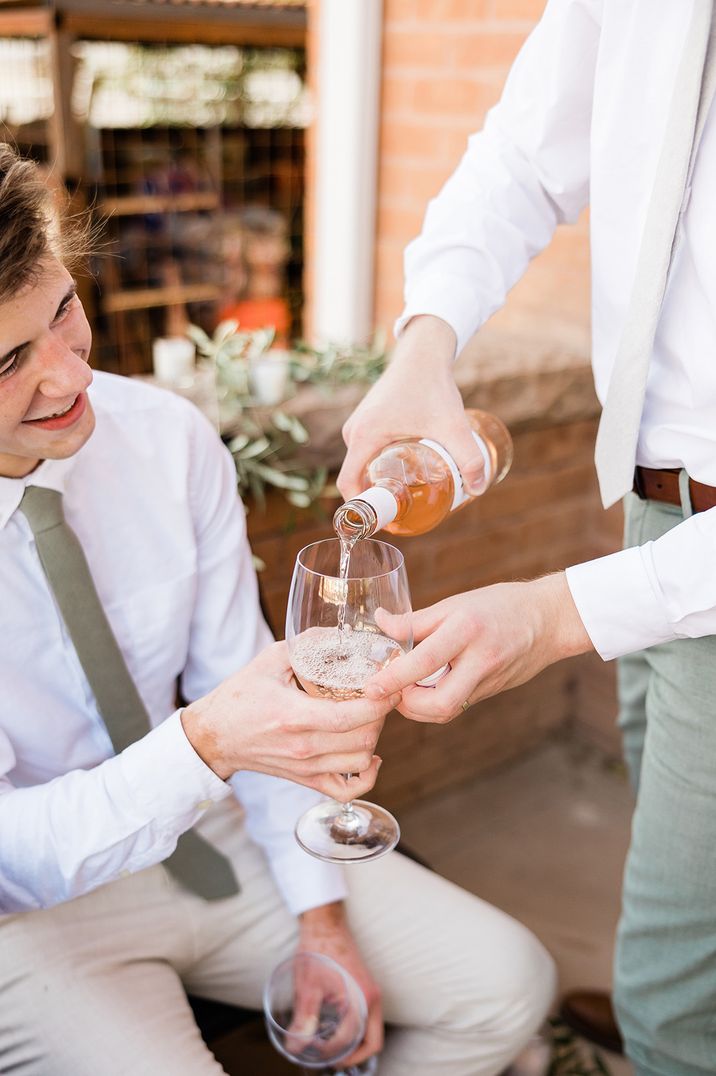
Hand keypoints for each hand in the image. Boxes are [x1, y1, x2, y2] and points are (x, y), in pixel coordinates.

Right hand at [182, 641, 399, 797]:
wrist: (215, 735)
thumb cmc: (240, 696)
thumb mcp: (270, 659)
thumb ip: (308, 644)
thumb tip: (343, 635)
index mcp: (295, 716)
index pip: (351, 716)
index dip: (379, 702)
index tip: (390, 686)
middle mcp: (304, 747)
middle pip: (363, 740)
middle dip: (381, 716)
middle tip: (379, 696)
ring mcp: (306, 768)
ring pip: (360, 762)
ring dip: (374, 739)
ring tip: (369, 718)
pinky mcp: (306, 780)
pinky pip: (347, 791)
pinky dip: (365, 775)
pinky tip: (366, 755)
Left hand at [297, 902, 382, 1068]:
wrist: (325, 923)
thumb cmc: (318, 950)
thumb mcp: (307, 987)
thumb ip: (304, 1019)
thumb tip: (296, 1046)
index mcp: (362, 999)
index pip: (350, 1040)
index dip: (331, 1053)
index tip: (311, 1053)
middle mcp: (372, 998)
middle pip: (373, 1042)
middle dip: (353, 1058)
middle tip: (331, 1063)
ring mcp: (371, 992)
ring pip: (371, 1031)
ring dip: (355, 1045)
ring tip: (331, 1050)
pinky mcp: (366, 988)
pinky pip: (367, 1019)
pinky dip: (356, 1031)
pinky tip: (335, 1030)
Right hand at [337, 315, 486, 498]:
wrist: (423, 352)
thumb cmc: (432, 385)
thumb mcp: (452, 425)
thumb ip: (468, 456)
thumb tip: (478, 489)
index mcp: (363, 437)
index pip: (349, 485)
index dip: (363, 510)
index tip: (386, 523)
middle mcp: (354, 432)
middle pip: (359, 478)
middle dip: (381, 499)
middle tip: (409, 512)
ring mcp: (358, 425)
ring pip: (364, 465)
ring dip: (383, 482)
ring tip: (411, 495)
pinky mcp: (366, 420)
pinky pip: (367, 452)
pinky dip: (381, 466)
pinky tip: (406, 473)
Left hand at [366, 574, 592, 721]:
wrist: (549, 620)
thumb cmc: (499, 605)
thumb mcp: (456, 604)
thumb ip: (416, 621)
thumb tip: (381, 624)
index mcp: (467, 631)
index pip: (423, 661)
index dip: (393, 678)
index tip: (370, 688)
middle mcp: (480, 660)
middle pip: (440, 703)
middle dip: (408, 705)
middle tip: (391, 690)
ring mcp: (489, 680)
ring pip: (448, 710)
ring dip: (420, 707)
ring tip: (405, 687)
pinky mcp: (492, 692)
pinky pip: (457, 705)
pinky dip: (435, 702)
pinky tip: (424, 688)